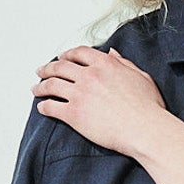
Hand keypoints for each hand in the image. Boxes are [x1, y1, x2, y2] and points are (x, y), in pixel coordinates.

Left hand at [33, 45, 165, 158]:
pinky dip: (44, 106)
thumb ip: (123, 63)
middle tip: (41, 71)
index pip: (79, 53)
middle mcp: (89, 75)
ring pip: (52, 85)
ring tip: (36, 89)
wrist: (145, 130)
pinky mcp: (74, 114)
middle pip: (60, 67)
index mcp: (105, 64)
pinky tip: (41, 108)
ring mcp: (80, 94)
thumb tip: (112, 53)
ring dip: (41, 86)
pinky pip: (52, 107)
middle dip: (48, 68)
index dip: (67, 55)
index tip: (61, 58)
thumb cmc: (148, 107)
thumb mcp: (140, 77)